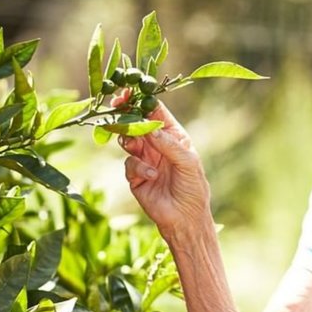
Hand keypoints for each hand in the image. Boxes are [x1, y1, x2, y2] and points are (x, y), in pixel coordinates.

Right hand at [117, 93, 211, 238]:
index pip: (157, 113)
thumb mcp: (188, 162)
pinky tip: (151, 176)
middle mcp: (158, 145)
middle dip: (128, 115)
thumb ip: (169, 145)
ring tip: (135, 145)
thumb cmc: (194, 188)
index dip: (144, 101)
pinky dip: (137, 168)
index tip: (131, 92)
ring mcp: (146, 159)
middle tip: (117, 108)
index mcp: (175, 136)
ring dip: (130, 140)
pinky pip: (129, 164)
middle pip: (138, 123)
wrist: (185, 219)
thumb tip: (150, 129)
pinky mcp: (135, 176)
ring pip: (128, 140)